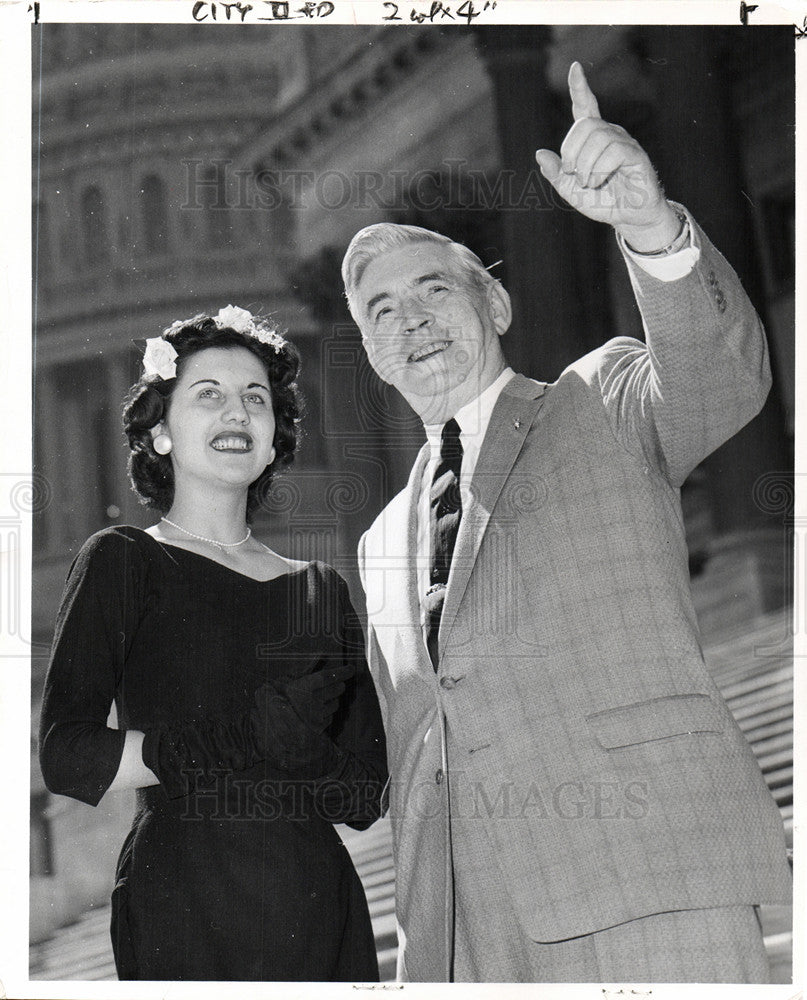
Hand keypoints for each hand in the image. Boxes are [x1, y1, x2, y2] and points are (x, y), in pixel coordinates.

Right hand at [271, 662, 354, 732]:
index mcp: (306, 686)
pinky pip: (331, 717)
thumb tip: (322, 654)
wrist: (273, 723)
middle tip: (331, 684)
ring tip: (318, 700)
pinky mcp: (319, 727)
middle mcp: (314, 700)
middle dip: (338, 685)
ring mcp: (318, 715)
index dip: (343, 671)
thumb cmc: (280, 697)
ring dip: (332, 699)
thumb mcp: (290, 680)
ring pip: (336, 703)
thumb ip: (308, 668)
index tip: (351, 668)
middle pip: (338, 688)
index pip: (331, 676)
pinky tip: (316, 711)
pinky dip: (327, 713)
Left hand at [535, 61, 679, 250]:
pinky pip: (613, 151)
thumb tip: (540, 154)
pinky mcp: (635, 154)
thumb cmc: (603, 202)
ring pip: (597, 137)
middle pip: (584, 125)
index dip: (580, 88)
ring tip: (588, 182)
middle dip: (571, 151)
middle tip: (574, 175)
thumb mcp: (571, 191)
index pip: (586, 107)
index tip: (575, 68)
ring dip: (585, 165)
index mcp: (594, 139)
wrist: (628, 217)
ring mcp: (624, 142)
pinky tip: (598, 181)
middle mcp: (610, 134)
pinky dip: (598, 170)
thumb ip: (556, 174)